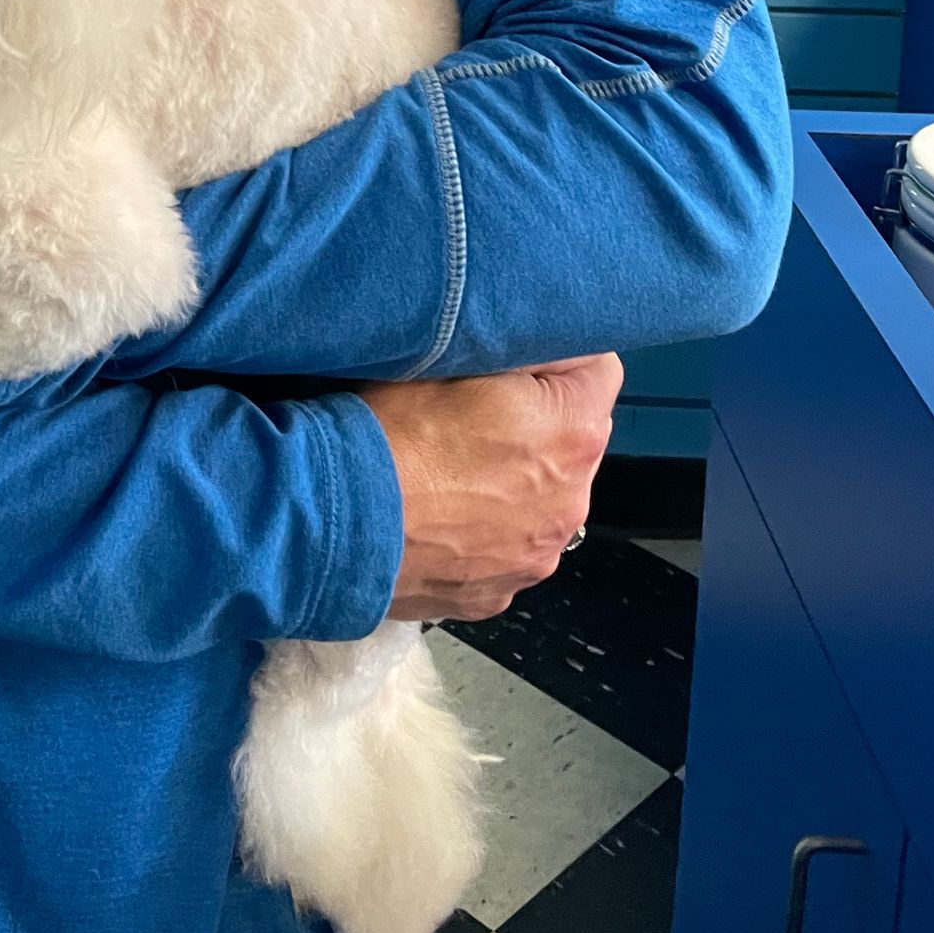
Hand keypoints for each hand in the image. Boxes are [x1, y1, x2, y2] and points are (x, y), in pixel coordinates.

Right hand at [358, 353, 621, 622]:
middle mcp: (571, 500)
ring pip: (544, 497)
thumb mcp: (444, 355)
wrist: (332, 525)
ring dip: (515, 478)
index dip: (558, 356)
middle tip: (473, 410)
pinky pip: (507, 545)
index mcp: (570, 430)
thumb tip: (523, 338)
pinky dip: (484, 528)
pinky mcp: (499, 594)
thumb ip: (504, 346)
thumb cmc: (386, 433)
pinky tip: (437, 516)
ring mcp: (537, 556)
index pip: (601, 369)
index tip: (517, 356)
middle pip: (574, 438)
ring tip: (449, 469)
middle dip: (539, 420)